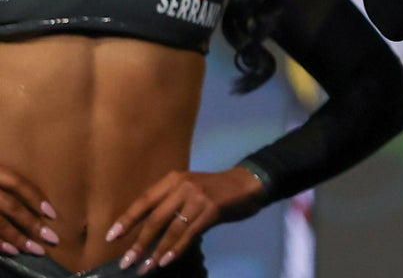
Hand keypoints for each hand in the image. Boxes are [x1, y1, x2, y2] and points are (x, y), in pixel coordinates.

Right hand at [0, 165, 58, 255]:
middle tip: (51, 238)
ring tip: (33, 250)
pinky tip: (10, 251)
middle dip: (31, 224)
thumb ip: (7, 182)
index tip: (53, 214)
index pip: (17, 183)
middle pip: (10, 206)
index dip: (36, 198)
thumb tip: (38, 207)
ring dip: (16, 238)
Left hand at [106, 167, 263, 274]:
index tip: (110, 237)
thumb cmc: (214, 189)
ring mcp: (198, 198)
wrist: (247, 183)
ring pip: (171, 229)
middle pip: (155, 218)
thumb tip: (147, 233)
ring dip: (156, 251)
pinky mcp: (211, 210)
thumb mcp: (189, 190)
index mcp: (173, 180)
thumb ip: (170, 205)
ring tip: (144, 268)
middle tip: (125, 262)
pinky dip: (176, 249)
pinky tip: (166, 261)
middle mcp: (183, 187)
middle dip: (139, 242)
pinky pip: (189, 234)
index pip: (144, 201)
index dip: (126, 220)